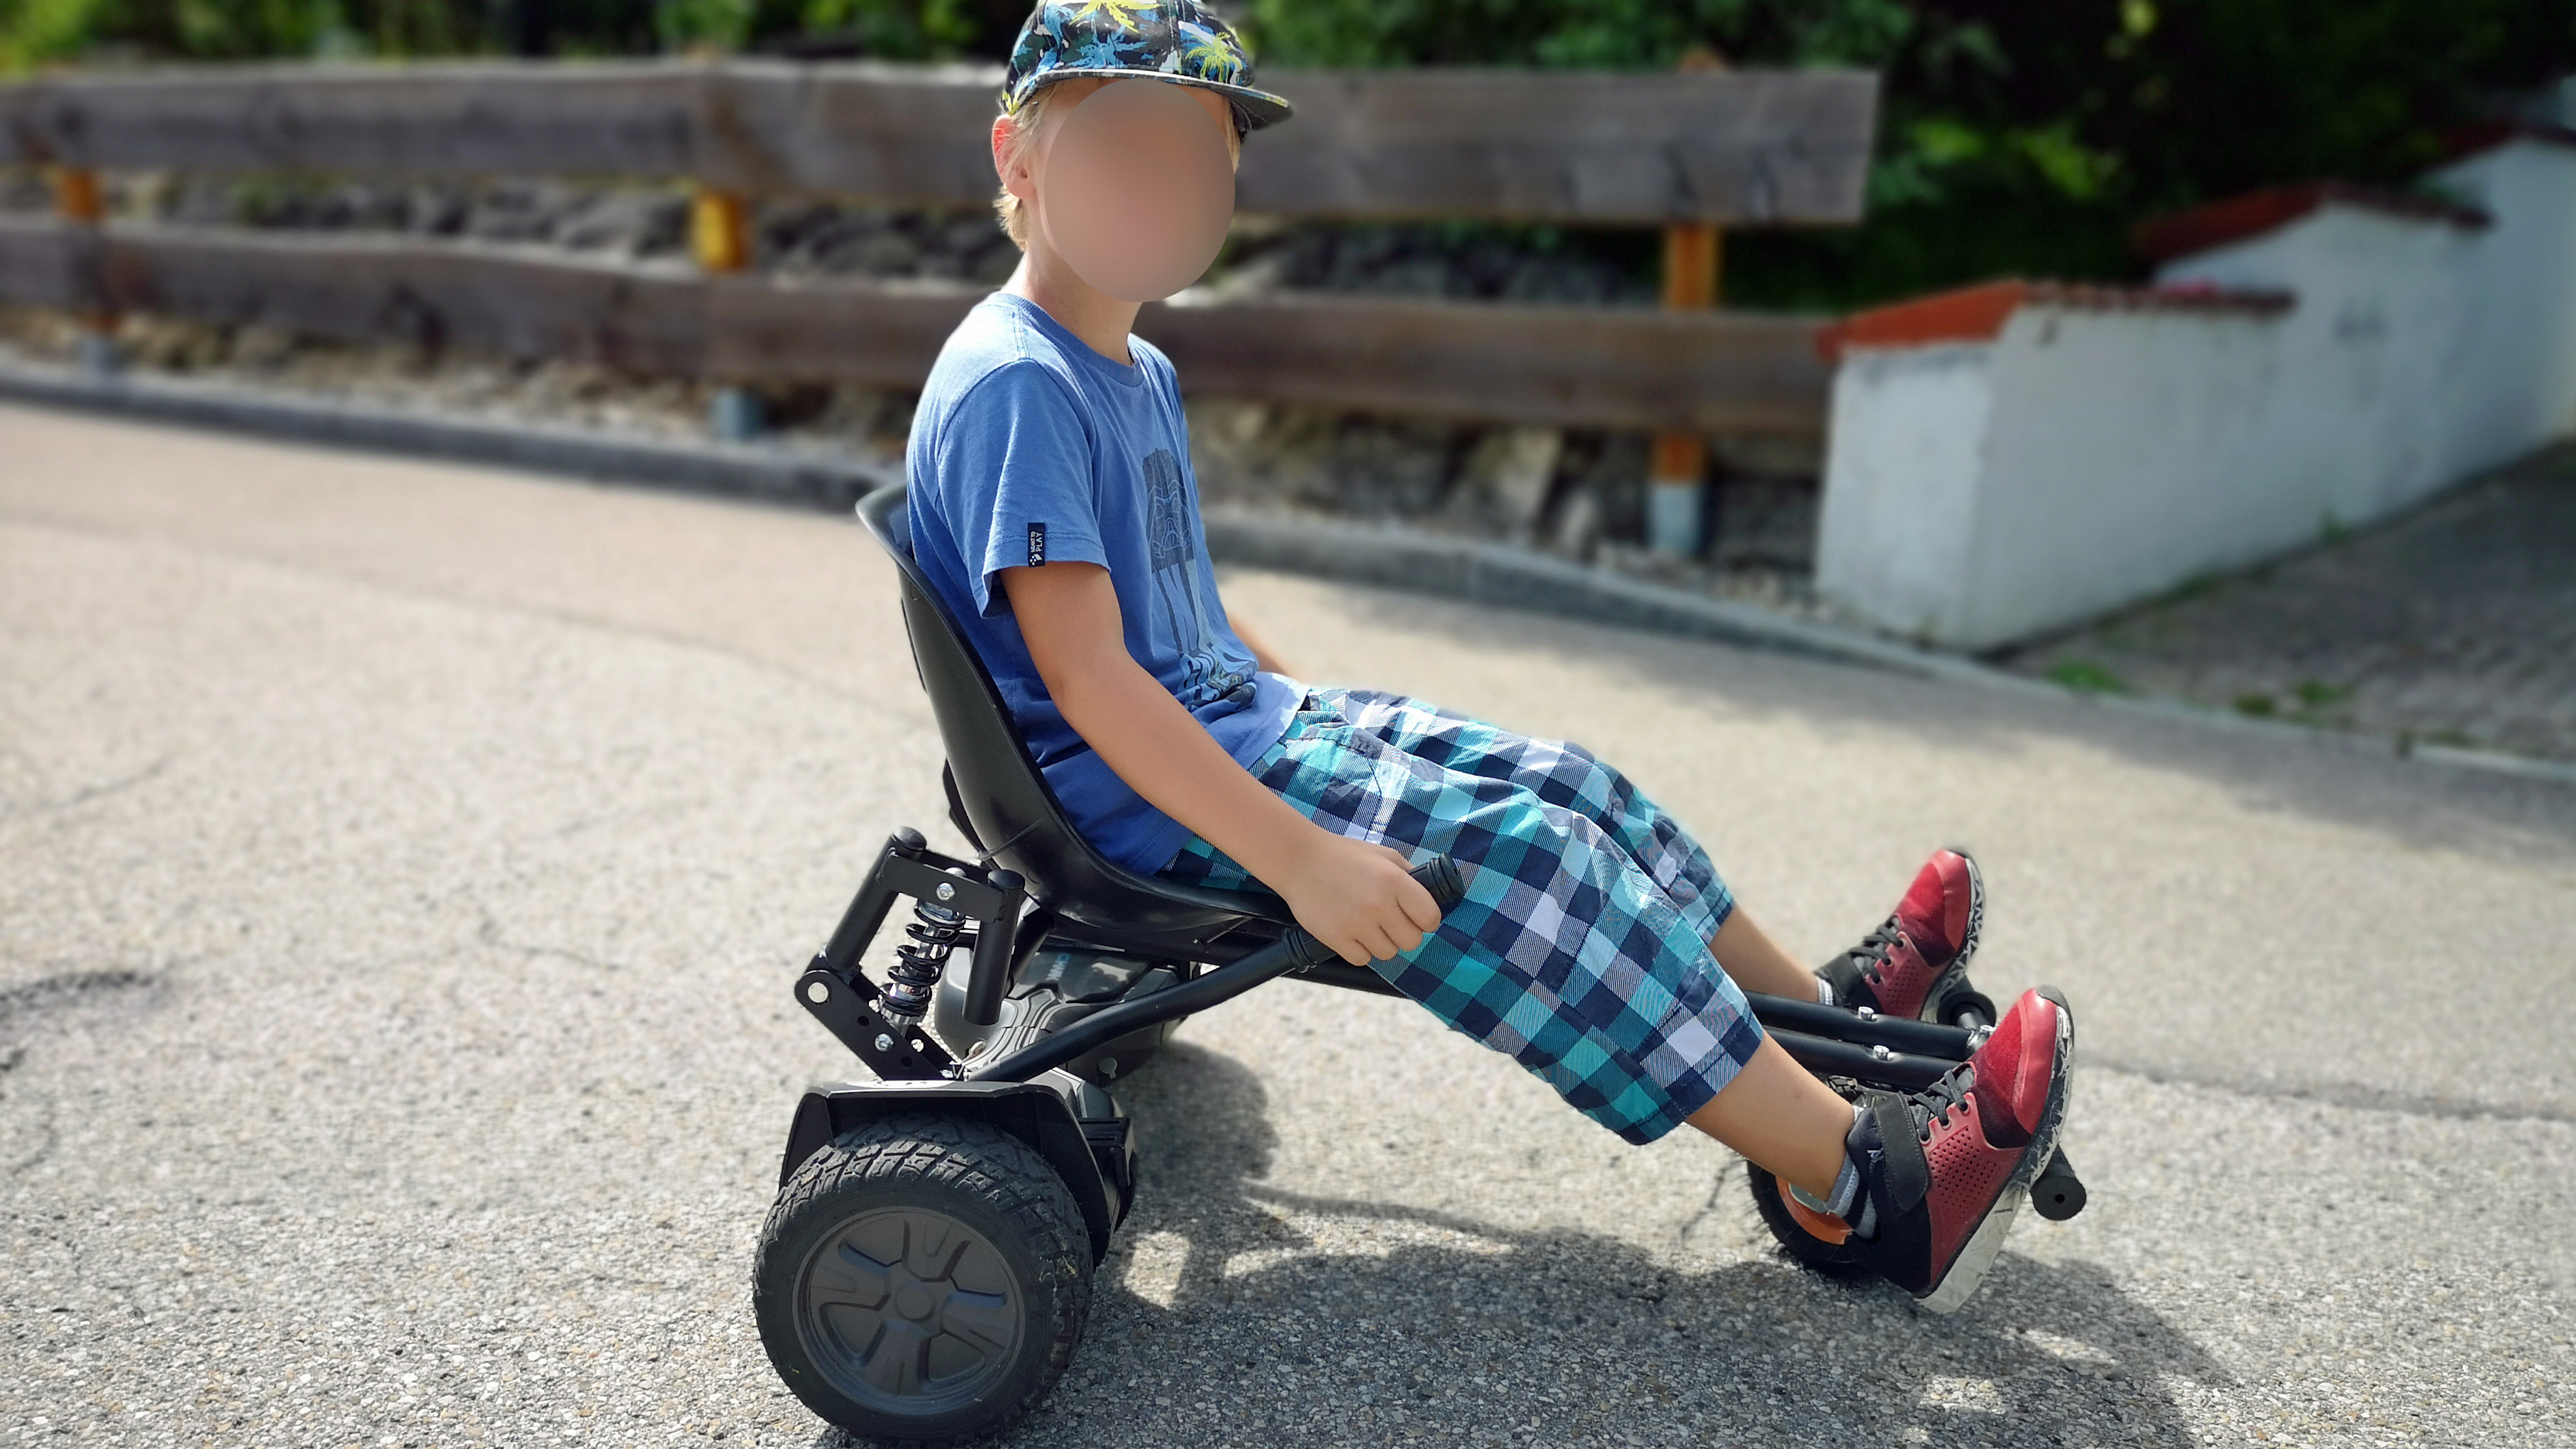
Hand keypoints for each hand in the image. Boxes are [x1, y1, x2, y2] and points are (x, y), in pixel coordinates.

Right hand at [1274, 830, 1446, 966]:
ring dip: (1382, 943)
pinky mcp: (1336, 938)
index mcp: (1395, 881)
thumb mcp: (1383, 855)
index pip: (1430, 918)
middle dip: (1404, 933)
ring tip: (1368, 925)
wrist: (1299, 860)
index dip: (1426, 920)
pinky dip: (1360, 950)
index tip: (1416, 916)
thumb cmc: (1344, 856)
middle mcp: (1379, 905)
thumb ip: (1409, 874)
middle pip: (1412, 941)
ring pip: (1388, 953)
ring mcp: (1356, 924)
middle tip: (1390, 921)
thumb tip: (1430, 896)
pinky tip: (1352, 933)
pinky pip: (1362, 959)